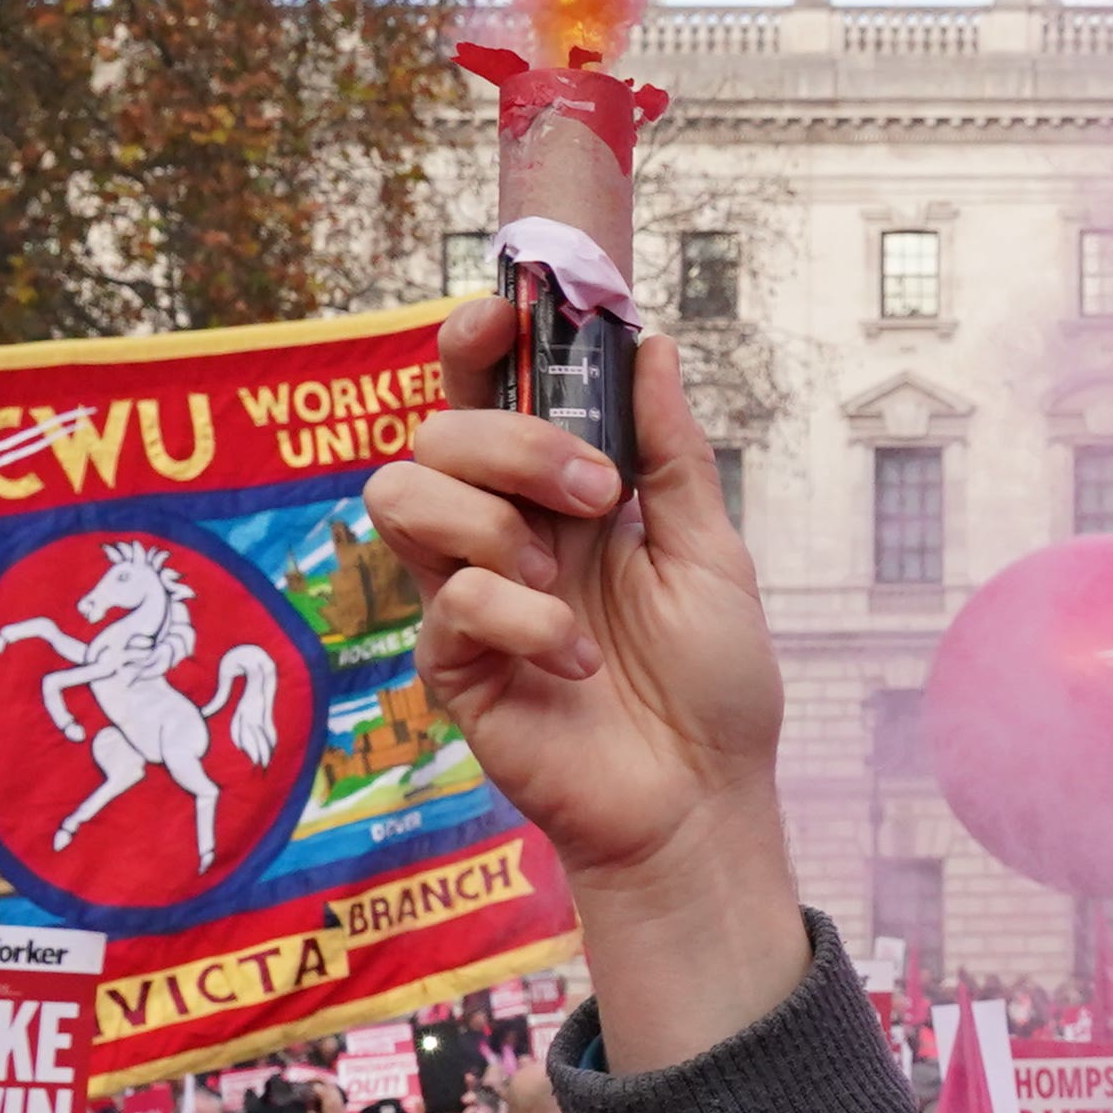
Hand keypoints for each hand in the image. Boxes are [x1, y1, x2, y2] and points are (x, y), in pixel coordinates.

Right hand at [364, 309, 807, 1064]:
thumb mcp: (711, 552)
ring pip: (402, 494)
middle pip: (434, 429)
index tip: (507, 311)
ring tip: (564, 575)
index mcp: (556, 497)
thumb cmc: (711, 684)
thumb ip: (670, 453)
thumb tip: (650, 343)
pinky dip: (529, 622)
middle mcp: (498, 534)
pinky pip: (452, 603)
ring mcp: (464, 598)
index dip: (476, 340)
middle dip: (516, 440)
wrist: (703, 801)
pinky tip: (579, 662)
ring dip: (495, 519)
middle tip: (599, 498)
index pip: (485, 395)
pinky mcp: (449, 666)